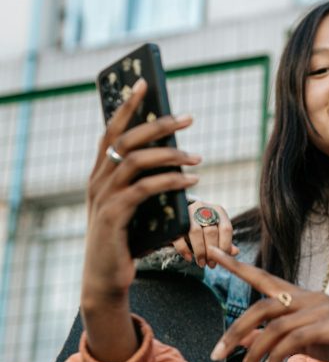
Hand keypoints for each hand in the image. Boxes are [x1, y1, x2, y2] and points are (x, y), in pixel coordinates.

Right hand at [81, 79, 199, 361]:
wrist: (107, 278)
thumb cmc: (127, 240)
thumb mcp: (138, 206)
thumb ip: (150, 183)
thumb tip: (182, 161)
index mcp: (101, 173)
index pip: (111, 131)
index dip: (126, 106)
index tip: (145, 83)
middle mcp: (98, 180)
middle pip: (126, 140)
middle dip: (158, 124)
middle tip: (188, 118)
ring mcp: (103, 197)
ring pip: (136, 160)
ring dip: (170, 154)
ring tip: (198, 155)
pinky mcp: (114, 216)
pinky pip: (144, 189)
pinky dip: (170, 181)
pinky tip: (192, 180)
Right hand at [172, 200, 237, 267]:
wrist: (182, 215)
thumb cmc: (204, 225)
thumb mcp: (217, 230)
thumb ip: (225, 241)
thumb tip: (235, 252)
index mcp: (218, 211)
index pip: (226, 229)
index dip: (225, 246)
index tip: (223, 259)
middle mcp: (204, 209)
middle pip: (211, 231)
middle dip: (211, 251)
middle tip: (211, 264)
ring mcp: (188, 213)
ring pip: (195, 232)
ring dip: (199, 251)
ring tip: (201, 263)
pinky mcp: (175, 220)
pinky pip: (179, 235)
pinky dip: (184, 249)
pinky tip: (189, 258)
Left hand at [207, 247, 328, 361]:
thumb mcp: (299, 339)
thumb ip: (273, 337)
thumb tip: (244, 339)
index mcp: (298, 296)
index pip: (263, 277)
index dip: (238, 266)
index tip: (214, 253)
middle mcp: (307, 298)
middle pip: (262, 307)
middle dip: (235, 331)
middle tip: (216, 354)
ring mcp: (320, 310)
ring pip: (275, 327)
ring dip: (254, 354)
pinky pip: (295, 340)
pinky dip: (276, 357)